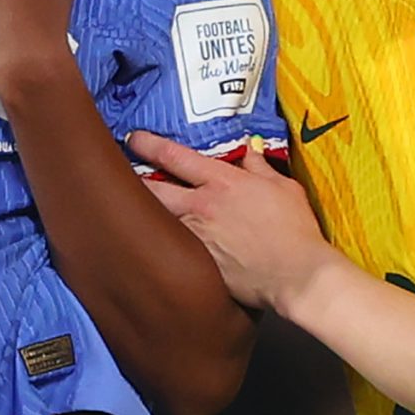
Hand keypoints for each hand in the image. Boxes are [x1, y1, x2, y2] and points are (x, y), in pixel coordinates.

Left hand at [130, 131, 336, 313]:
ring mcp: (195, 237)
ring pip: (156, 220)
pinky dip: (161, 244)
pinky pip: (171, 248)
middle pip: (152, 190)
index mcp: (222, 182)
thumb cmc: (295, 230)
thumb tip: (251, 152)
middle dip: (131, 181)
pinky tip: (153, 245)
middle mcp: (201, 206)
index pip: (175, 157)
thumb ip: (261, 168)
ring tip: (130, 212)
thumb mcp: (283, 188)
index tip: (134, 140)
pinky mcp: (197, 264)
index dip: (149, 145)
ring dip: (144, 214)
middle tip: (119, 177)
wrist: (296, 274)